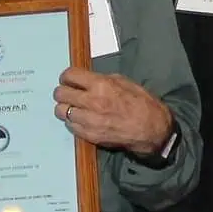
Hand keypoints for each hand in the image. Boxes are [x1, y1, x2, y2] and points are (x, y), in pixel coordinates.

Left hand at [51, 69, 171, 154]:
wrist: (152, 129)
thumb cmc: (142, 103)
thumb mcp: (124, 82)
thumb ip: (102, 79)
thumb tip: (87, 80)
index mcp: (101, 85)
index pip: (70, 75)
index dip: (66, 77)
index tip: (68, 79)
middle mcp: (91, 102)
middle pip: (60, 94)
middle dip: (62, 92)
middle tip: (68, 93)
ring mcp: (89, 121)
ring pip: (61, 111)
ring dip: (65, 108)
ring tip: (74, 108)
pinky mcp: (89, 135)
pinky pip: (70, 126)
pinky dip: (73, 122)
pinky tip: (81, 120)